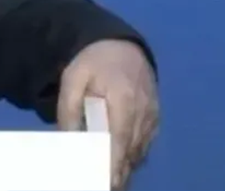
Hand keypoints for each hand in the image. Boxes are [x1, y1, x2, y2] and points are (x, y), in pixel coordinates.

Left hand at [55, 39, 157, 190]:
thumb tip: (69, 141)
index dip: (115, 162)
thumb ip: (68, 109)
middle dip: (119, 171)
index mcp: (123, 97)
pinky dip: (132, 157)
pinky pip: (144, 146)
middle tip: (103, 183)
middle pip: (132, 150)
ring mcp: (152, 116)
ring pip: (139, 151)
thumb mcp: (72, 78)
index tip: (110, 181)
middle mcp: (143, 110)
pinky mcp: (155, 120)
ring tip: (109, 181)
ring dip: (125, 167)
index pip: (121, 137)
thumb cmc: (94, 62)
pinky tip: (119, 168)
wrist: (121, 46)